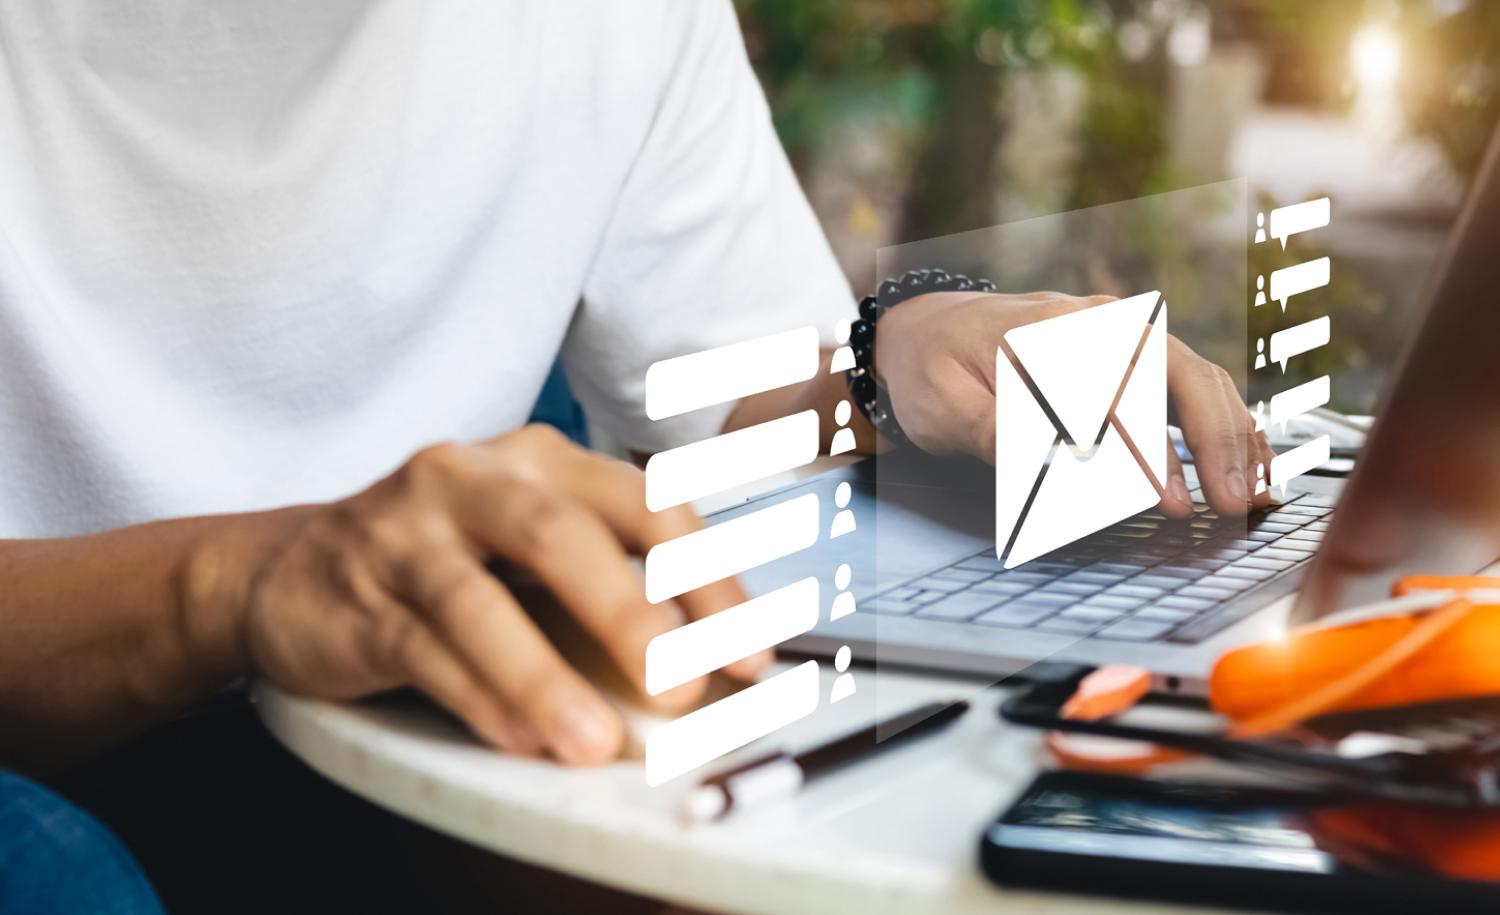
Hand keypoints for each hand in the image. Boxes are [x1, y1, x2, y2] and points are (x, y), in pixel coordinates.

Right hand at [207, 425, 763, 764]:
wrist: (288, 566)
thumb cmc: (441, 556)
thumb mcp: (528, 542)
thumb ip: (609, 579)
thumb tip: (708, 660)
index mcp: (540, 458)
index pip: (644, 505)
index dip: (707, 579)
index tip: (751, 653)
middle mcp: (473, 477)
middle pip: (561, 537)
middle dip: (630, 615)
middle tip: (682, 688)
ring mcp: (407, 533)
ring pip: (480, 600)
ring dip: (543, 677)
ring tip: (591, 740)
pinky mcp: (358, 594)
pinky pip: (423, 648)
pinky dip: (478, 697)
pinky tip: (519, 737)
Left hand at [874, 291, 1273, 515]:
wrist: (923, 329)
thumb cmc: (932, 369)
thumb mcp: (944, 405)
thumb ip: (995, 432)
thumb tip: (1052, 462)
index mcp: (1051, 333)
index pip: (1115, 393)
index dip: (1148, 451)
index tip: (1171, 500)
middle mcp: (1096, 323)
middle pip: (1177, 371)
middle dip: (1214, 438)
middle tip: (1229, 501)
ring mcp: (1119, 333)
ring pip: (1196, 374)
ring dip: (1232, 431)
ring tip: (1253, 490)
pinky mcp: (1128, 354)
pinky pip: (1191, 381)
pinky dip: (1225, 420)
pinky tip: (1249, 459)